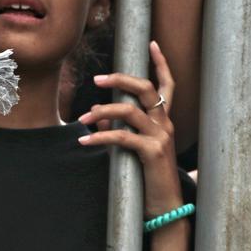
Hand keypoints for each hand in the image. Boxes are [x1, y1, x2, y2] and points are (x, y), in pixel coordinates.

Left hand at [78, 41, 182, 216]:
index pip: (167, 85)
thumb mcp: (135, 149)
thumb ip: (121, 130)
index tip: (152, 43)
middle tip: (97, 79)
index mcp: (164, 120)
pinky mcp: (152, 153)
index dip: (161, 63)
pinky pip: (122, 137)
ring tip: (83, 118)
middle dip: (121, 79)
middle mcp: (165, 124)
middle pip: (147, 89)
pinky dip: (99, 137)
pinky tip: (84, 141)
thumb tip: (100, 120)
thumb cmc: (148, 176)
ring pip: (130, 111)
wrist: (166, 207)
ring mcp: (160, 137)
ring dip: (102, 111)